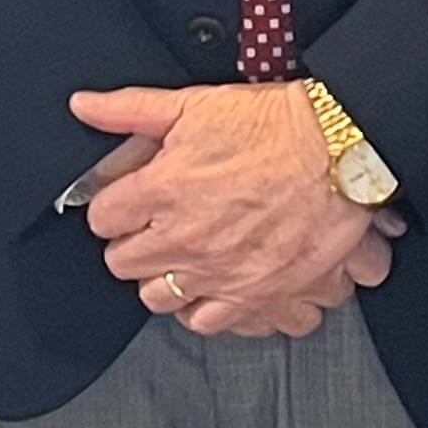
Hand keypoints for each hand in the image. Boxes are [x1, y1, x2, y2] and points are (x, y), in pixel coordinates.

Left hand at [71, 82, 393, 336]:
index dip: (114, 206)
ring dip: (167, 278)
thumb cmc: (277, 125)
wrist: (342, 150)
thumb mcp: (194, 104)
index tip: (129, 200)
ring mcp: (219, 273)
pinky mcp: (255, 296)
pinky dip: (210, 308)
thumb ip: (130, 109)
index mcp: (161, 190)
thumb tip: (86, 106)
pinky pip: (211, 323)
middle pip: (122, 264)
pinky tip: (218, 284)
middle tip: (157, 224)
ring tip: (187, 255)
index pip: (102, 218)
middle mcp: (184, 240)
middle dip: (134, 242)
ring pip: (159, 299)